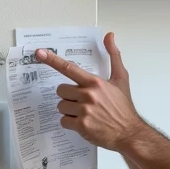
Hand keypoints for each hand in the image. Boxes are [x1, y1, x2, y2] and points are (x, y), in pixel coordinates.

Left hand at [36, 32, 144, 151]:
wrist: (129, 132)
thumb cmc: (124, 107)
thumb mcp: (121, 78)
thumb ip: (114, 56)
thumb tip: (110, 36)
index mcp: (95, 82)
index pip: (69, 68)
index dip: (52, 60)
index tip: (40, 53)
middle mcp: (88, 95)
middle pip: (61, 90)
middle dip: (67, 95)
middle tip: (80, 101)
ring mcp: (84, 111)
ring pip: (61, 106)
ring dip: (68, 110)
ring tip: (84, 113)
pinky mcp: (82, 125)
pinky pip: (63, 121)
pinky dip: (70, 123)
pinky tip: (82, 123)